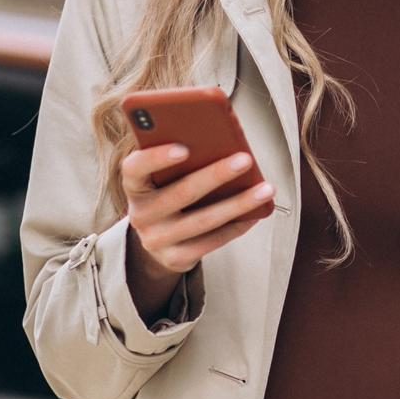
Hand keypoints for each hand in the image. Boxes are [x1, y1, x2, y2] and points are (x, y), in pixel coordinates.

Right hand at [120, 144, 273, 274]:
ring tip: (265, 189)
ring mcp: (157, 239)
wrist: (158, 241)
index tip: (183, 148)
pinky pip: (212, 241)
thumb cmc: (168, 193)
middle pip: (181, 193)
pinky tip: (256, 212)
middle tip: (245, 160)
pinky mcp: (176, 258)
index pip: (134, 168)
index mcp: (135, 186)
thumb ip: (178, 159)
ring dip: (238, 203)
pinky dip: (237, 226)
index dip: (156, 158)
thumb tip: (222, 139)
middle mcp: (141, 214)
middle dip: (216, 175)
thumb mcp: (163, 177)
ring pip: (203, 220)